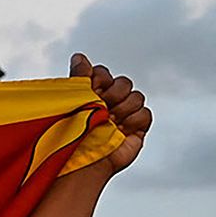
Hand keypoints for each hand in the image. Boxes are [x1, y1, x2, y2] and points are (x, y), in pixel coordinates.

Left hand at [70, 53, 150, 174]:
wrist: (81, 160)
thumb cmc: (70, 133)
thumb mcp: (73, 100)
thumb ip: (79, 77)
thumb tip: (79, 56)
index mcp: (90, 95)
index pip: (104, 73)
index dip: (100, 79)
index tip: (91, 90)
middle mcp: (108, 104)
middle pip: (124, 82)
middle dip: (112, 94)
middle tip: (101, 108)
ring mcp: (123, 117)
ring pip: (136, 97)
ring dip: (122, 109)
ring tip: (109, 122)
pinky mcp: (136, 130)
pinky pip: (145, 114)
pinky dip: (133, 121)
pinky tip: (120, 130)